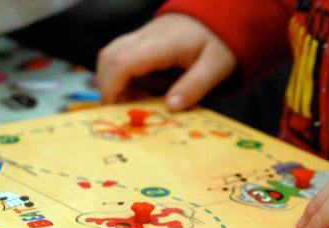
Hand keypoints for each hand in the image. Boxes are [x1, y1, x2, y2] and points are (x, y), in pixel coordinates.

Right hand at [96, 13, 236, 110]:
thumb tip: (171, 107)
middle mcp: (146, 36)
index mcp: (162, 44)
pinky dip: (125, 77)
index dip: (112, 87)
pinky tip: (147, 89)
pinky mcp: (142, 41)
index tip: (116, 109)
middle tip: (126, 109)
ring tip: (140, 100)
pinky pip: (121, 57)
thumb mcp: (215, 67)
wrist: (220, 16)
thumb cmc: (219, 41)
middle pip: (108, 57)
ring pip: (110, 55)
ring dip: (115, 82)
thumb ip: (194, 87)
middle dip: (108, 87)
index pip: (122, 61)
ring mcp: (141, 36)